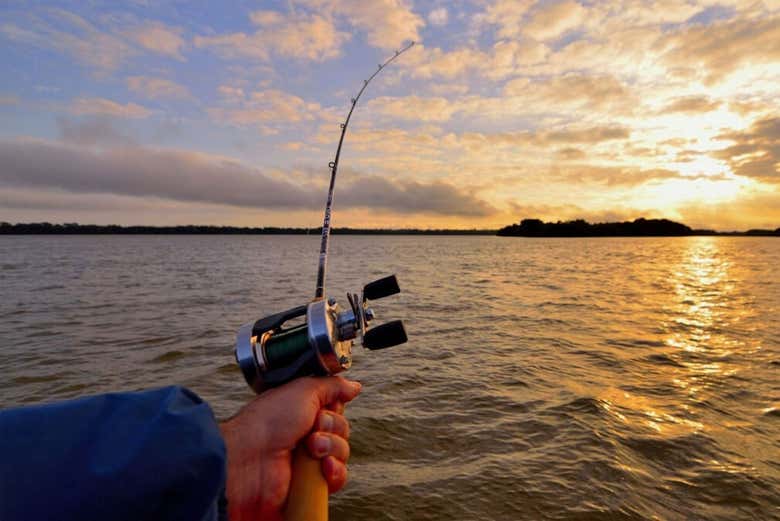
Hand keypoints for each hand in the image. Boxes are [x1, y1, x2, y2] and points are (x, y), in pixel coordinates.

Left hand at [220, 377, 361, 520]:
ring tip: (311, 448)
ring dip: (332, 447)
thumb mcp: (303, 390)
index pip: (335, 409)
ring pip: (342, 452)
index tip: (323, 407)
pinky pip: (339, 477)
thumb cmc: (268, 421)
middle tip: (313, 427)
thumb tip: (355, 387)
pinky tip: (323, 467)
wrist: (250, 457)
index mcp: (302, 412)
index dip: (334, 408)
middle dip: (332, 426)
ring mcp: (308, 461)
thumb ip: (332, 386)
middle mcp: (306, 435)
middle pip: (342, 429)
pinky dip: (335, 471)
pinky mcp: (311, 484)